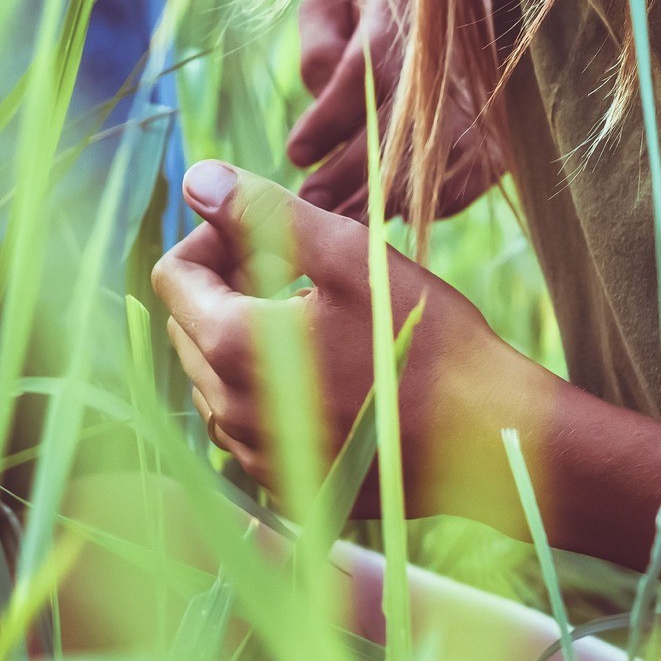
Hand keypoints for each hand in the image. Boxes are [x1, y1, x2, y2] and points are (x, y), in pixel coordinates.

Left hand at [150, 158, 552, 528]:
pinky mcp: (286, 483)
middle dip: (222, 287)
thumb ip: (264, 213)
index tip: (260, 234)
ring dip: (239, 338)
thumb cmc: (426, 339)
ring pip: (210, 378)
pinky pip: (244, 424)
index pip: (171, 278)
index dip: (208, 241)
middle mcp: (230, 410)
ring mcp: (256, 454)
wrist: (489, 438)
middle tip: (290, 267)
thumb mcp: (349, 256)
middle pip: (185, 327)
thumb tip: (199, 176)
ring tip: (309, 317)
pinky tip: (321, 369)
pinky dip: (262, 388)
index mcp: (235, 346)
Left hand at [283, 0, 506, 219]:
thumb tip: (317, 88)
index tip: (297, 153)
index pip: (356, 83)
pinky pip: (462, 187)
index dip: (324, 124)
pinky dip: (428, 206)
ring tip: (343, 221)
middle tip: (309, 202)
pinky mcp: (500, 140)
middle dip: (343, 180)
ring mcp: (476, 109)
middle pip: (388, 141)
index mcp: (399, 27)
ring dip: (379, 204)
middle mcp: (442, 72)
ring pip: (425, 172)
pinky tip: (395, 212)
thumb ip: (319, 36)